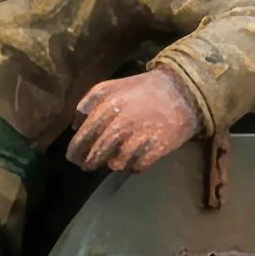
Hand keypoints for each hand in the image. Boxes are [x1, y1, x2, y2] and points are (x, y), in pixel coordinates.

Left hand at [69, 71, 203, 171]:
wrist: (181, 91)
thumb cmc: (141, 89)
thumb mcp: (109, 87)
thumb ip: (87, 104)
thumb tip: (74, 127)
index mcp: (105, 109)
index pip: (82, 139)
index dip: (75, 152)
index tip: (73, 158)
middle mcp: (119, 127)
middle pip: (95, 156)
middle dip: (89, 163)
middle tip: (89, 165)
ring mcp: (138, 140)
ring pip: (115, 165)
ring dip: (113, 163)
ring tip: (115, 157)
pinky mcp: (156, 150)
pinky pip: (136, 168)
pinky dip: (133, 165)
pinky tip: (134, 157)